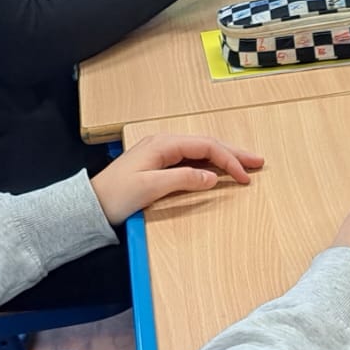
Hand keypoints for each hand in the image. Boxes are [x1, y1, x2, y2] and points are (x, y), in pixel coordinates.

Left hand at [91, 133, 262, 224]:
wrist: (91, 205)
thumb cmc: (116, 195)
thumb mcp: (151, 187)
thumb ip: (184, 179)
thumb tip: (212, 177)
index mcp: (163, 144)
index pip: (206, 146)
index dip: (228, 160)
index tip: (245, 176)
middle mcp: (164, 144)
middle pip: (207, 145)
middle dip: (233, 153)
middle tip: (257, 162)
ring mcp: (161, 154)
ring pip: (201, 152)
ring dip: (223, 158)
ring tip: (245, 165)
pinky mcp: (159, 166)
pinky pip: (191, 161)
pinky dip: (209, 166)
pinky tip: (219, 172)